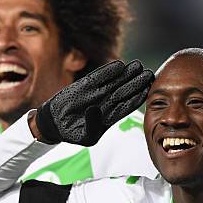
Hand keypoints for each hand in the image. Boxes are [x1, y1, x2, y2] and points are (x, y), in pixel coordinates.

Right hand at [35, 59, 153, 144]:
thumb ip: (92, 125)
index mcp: (110, 117)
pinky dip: (108, 71)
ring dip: (126, 74)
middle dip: (136, 82)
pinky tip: (118, 65)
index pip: (127, 105)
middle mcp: (106, 103)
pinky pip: (98, 77)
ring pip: (114, 82)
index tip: (147, 89)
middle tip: (148, 73)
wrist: (54, 122)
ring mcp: (96, 93)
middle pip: (124, 91)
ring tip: (138, 65)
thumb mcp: (84, 136)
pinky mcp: (85, 85)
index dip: (137, 97)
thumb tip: (95, 109)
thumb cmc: (72, 132)